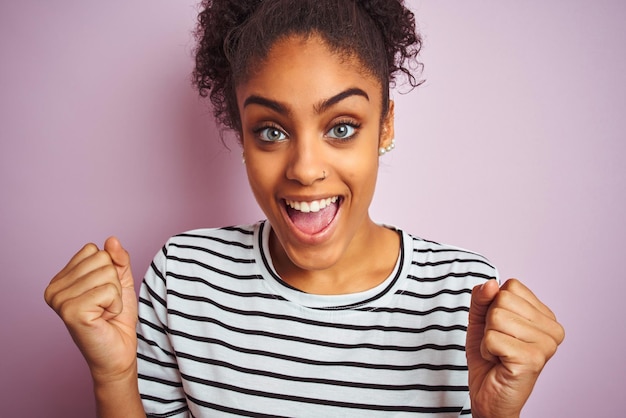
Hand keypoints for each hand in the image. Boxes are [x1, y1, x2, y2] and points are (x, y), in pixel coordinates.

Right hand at [44, 237, 137, 382]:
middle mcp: (54, 289)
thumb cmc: (116, 318)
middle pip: (101, 259)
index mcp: (61, 279)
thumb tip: (112, 240)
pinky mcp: (72, 312)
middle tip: (106, 304)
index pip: (93, 250)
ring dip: (116, 294)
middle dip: (114, 282)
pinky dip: (115, 304)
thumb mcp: (120, 281)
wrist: (118, 351)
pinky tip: (106, 318)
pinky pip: (108, 290)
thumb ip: (117, 259)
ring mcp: (60, 300)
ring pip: (107, 273)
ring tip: (105, 311)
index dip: (109, 269)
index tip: (103, 293)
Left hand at [466, 279, 564, 417]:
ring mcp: (546, 344)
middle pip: (503, 299)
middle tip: (499, 343)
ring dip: (487, 337)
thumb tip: (491, 283)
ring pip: (496, 316)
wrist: (489, 397)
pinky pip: (492, 337)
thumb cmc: (489, 357)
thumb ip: (483, 298)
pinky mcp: (533, 359)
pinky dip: (486, 350)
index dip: (494, 306)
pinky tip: (498, 362)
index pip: (511, 286)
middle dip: (489, 322)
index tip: (501, 328)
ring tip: (499, 353)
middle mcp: (553, 329)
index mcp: (546, 316)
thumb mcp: (480, 320)